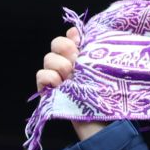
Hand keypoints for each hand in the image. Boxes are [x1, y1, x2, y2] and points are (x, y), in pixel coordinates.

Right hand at [36, 27, 102, 141]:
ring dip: (60, 66)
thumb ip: (90, 48)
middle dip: (65, 49)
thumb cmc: (108, 94)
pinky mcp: (49, 91)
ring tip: (72, 78)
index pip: (69, 38)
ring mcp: (57, 78)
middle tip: (76, 61)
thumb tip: (75, 30)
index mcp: (82, 58)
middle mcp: (69, 65)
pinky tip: (60, 85)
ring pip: (48, 58)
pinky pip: (41, 75)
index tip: (80, 42)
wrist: (103, 119)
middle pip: (56, 44)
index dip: (72, 38)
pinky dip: (49, 78)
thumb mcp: (102, 67)